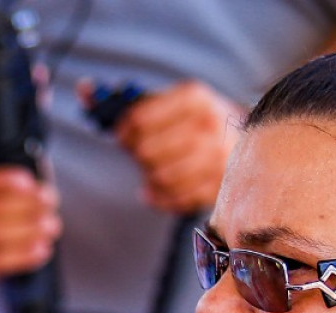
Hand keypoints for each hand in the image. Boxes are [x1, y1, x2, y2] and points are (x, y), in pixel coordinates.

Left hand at [95, 79, 244, 213]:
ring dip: (149, 176)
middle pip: (146, 152)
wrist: (251, 138)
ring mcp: (216, 159)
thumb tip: (84, 90)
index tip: (122, 135)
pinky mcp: (218, 187)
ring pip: (159, 178)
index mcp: (193, 98)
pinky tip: (156, 189)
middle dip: (137, 155)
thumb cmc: (195, 119)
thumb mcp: (169, 99)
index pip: (139, 120)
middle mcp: (208, 126)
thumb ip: (125, 97)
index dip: (122, 131)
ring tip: (153, 169)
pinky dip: (159, 197)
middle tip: (140, 153)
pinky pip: (174, 200)